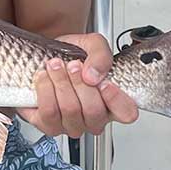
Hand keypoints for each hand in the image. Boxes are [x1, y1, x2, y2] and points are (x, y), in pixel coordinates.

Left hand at [16, 33, 138, 136]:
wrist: (46, 56)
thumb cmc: (72, 55)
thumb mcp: (92, 44)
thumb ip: (100, 55)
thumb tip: (93, 75)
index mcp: (112, 101)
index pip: (126, 112)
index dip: (116, 99)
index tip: (104, 82)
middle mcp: (94, 118)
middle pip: (93, 111)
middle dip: (78, 82)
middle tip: (72, 64)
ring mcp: (72, 124)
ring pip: (70, 110)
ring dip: (60, 82)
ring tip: (55, 66)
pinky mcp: (49, 125)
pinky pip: (48, 113)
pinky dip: (44, 90)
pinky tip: (44, 77)